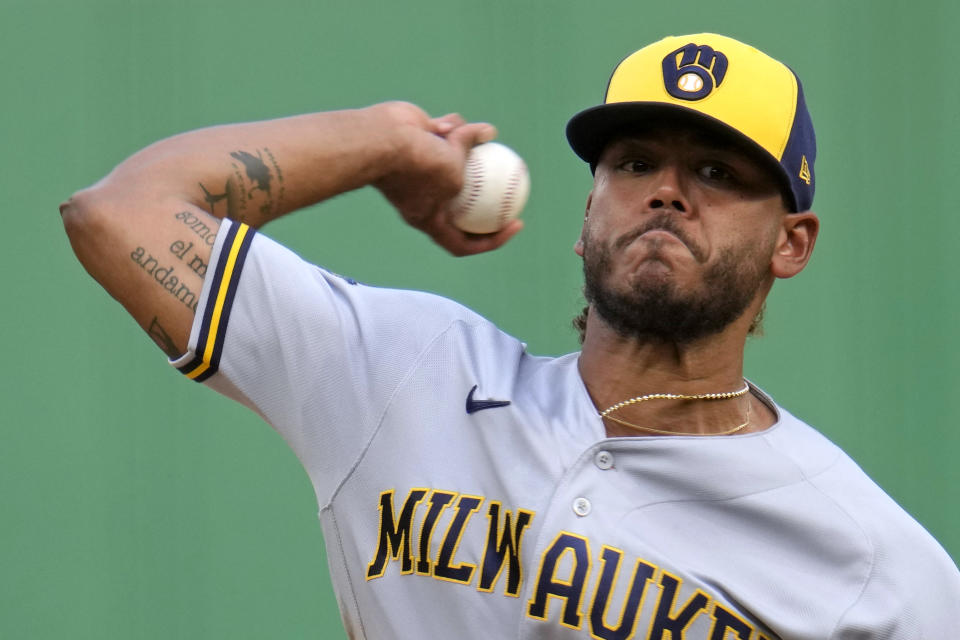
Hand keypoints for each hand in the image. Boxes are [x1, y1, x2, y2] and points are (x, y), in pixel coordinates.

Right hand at [371, 102, 523, 255]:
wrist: (381, 140)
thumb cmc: (417, 165)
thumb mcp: (453, 168)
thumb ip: (471, 151)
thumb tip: (489, 132)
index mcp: (429, 219)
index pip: (461, 244)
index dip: (491, 241)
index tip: (515, 224)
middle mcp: (423, 199)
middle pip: (461, 204)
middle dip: (486, 194)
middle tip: (512, 183)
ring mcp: (418, 172)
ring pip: (454, 161)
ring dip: (467, 148)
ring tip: (484, 138)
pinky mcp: (415, 149)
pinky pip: (441, 139)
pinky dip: (450, 130)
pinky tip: (458, 121)